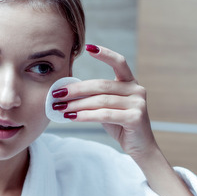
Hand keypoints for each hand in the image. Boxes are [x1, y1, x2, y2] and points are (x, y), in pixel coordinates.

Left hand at [56, 44, 196, 195]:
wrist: (140, 148)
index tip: (88, 47)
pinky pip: (105, 114)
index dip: (105, 54)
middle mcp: (137, 89)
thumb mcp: (107, 108)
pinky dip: (85, 116)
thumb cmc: (121, 126)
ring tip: (60, 108)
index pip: (119, 62)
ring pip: (101, 101)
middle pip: (101, 85)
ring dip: (77, 105)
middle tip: (56, 94)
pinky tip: (72, 117)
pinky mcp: (135, 117)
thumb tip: (65, 92)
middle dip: (76, 89)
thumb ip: (94, 97)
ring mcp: (138, 103)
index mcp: (130, 83)